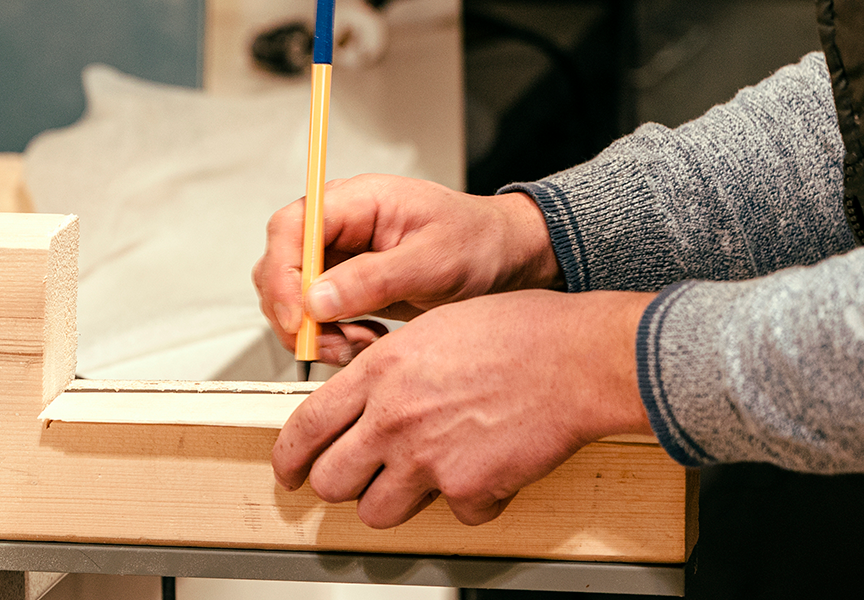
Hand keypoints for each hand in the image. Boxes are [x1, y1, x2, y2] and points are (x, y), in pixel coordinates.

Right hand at [252, 174, 560, 364]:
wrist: (504, 260)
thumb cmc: (479, 244)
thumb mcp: (434, 262)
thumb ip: (375, 279)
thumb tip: (317, 299)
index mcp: (357, 201)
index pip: (291, 228)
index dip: (283, 275)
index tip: (299, 318)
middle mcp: (339, 226)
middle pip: (281, 266)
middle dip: (297, 314)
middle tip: (334, 343)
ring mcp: (339, 256)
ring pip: (292, 298)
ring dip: (316, 332)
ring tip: (362, 343)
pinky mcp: (345, 285)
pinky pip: (315, 316)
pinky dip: (332, 338)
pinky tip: (367, 341)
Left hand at [272, 290, 655, 527]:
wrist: (576, 360)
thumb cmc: (519, 333)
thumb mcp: (431, 328)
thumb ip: (387, 367)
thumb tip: (363, 393)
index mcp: (380, 373)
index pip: (305, 428)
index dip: (288, 458)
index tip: (288, 470)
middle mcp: (394, 419)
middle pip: (331, 481)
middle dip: (338, 485)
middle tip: (353, 480)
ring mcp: (428, 459)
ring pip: (376, 512)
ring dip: (393, 501)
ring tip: (418, 479)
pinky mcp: (468, 490)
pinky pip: (452, 515)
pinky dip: (468, 502)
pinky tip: (483, 471)